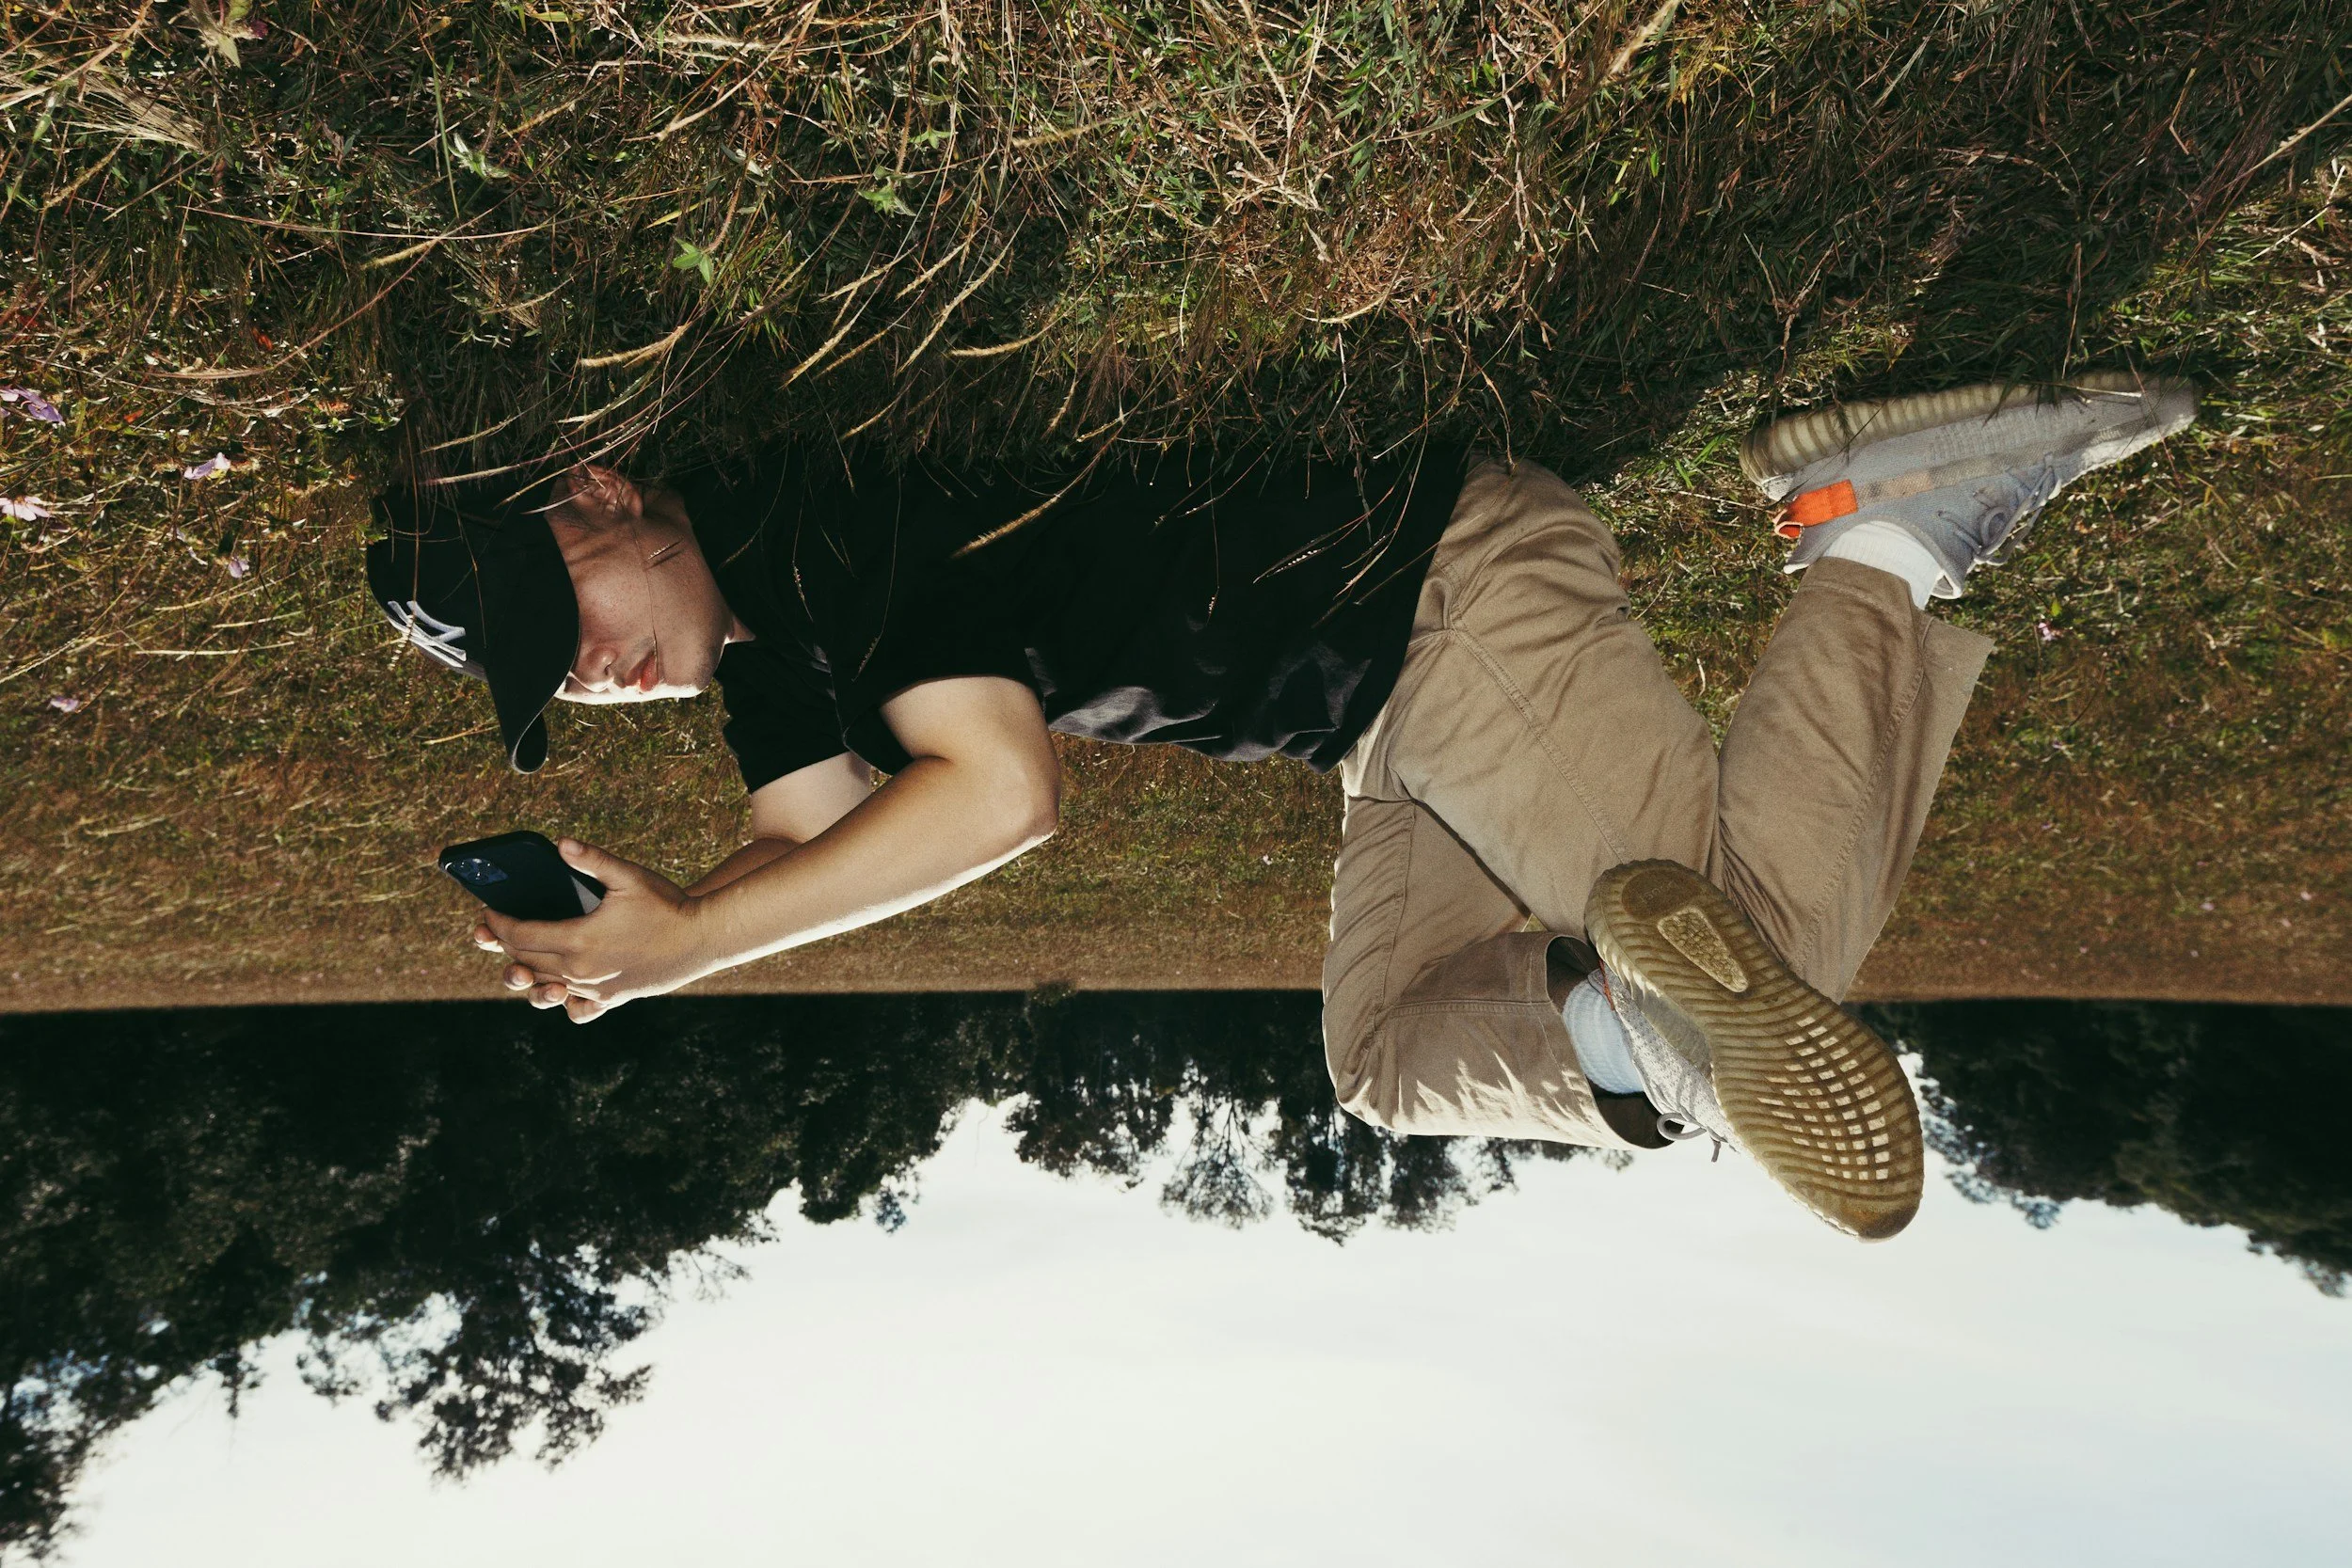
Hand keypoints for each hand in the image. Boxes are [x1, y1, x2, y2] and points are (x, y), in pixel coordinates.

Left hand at [471, 839, 712, 1022]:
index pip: (519, 936)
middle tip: (496, 927)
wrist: (703, 939)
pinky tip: (557, 985)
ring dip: (525, 969)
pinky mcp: (610, 1000)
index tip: (488, 911)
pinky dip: (558, 997)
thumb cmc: (667, 904)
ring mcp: (594, 990)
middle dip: (504, 943)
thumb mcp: (629, 876)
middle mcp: (580, 971)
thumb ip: (592, 860)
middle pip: (525, 961)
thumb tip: (560, 844)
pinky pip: (573, 1007)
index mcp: (579, 940)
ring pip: (543, 984)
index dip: (497, 923)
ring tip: (519, 953)